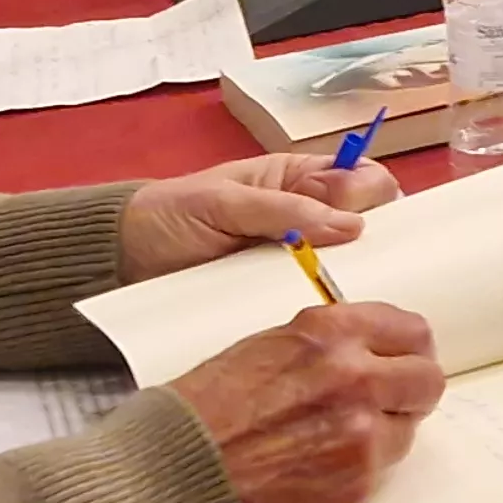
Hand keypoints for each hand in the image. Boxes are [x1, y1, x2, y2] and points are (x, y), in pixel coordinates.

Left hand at [115, 150, 402, 282]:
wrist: (121, 261)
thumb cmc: (172, 216)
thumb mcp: (225, 203)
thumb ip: (285, 207)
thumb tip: (354, 225)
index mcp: (301, 178)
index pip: (364, 180)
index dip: (381, 199)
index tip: (380, 227)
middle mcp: (309, 217)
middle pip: (366, 227)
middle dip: (379, 247)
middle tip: (375, 273)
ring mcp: (297, 260)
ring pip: (348, 267)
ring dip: (358, 282)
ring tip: (361, 304)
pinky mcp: (280, 296)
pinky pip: (317, 300)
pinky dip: (330, 309)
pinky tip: (341, 323)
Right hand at [165, 300, 445, 502]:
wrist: (172, 476)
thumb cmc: (203, 411)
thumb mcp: (265, 347)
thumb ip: (326, 346)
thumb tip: (369, 353)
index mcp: (332, 334)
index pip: (412, 331)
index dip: (410, 348)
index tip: (405, 357)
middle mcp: (355, 379)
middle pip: (428, 381)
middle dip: (410, 391)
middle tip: (388, 401)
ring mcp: (360, 437)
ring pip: (406, 432)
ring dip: (381, 435)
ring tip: (331, 442)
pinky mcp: (355, 488)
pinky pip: (378, 476)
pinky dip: (355, 474)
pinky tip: (314, 471)